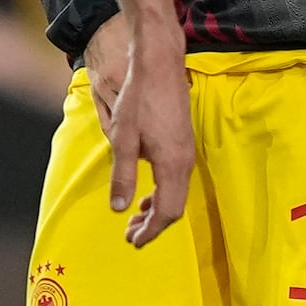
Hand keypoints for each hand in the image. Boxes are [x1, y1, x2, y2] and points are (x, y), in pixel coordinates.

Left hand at [87, 10, 192, 244]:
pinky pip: (176, 178)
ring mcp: (186, 151)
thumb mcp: (123, 139)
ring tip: (135, 217)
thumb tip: (119, 209)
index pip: (167, 212)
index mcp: (171, 165)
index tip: (133, 242)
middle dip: (153, 225)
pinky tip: (145, 190)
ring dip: (156, 208)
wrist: (159, 64)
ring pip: (176, 192)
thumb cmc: (139, 98)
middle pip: (175, 207)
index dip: (151, 231)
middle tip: (131, 236)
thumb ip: (122, 176)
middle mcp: (184, 162)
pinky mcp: (183, 142)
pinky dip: (161, 191)